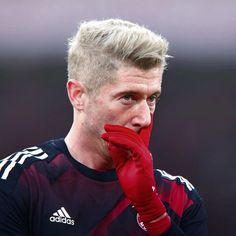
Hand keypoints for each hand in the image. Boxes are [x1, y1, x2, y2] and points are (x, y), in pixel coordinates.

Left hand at [101, 117, 170, 234]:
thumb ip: (118, 153)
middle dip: (119, 129)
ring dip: (117, 134)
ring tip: (105, 133)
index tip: (146, 114)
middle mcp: (145, 151)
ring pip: (131, 138)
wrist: (141, 198)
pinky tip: (111, 139)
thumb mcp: (121, 165)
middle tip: (106, 126)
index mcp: (141, 152)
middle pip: (133, 134)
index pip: (143, 135)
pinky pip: (131, 146)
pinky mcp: (143, 159)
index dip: (145, 125)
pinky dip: (121, 141)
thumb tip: (111, 142)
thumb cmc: (133, 183)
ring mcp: (145, 155)